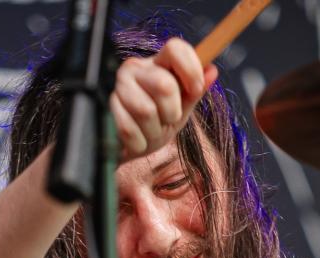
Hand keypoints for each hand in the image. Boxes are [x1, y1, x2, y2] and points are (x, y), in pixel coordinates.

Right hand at [110, 38, 217, 160]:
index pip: (175, 48)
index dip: (190, 68)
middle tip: (167, 120)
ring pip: (147, 111)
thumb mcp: (181, 109)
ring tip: (150, 132)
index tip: (195, 90)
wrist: (130, 147)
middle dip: (172, 112)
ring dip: (154, 131)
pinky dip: (139, 143)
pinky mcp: (106, 107)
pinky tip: (137, 140)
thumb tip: (212, 70)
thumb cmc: (157, 124)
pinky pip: (129, 129)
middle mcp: (135, 68)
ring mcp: (119, 86)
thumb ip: (195, 91)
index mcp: (157, 63)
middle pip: (164, 85)